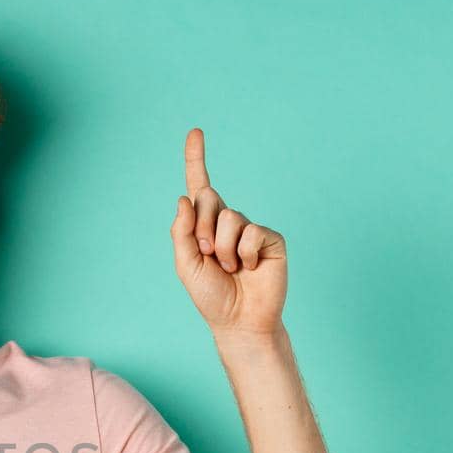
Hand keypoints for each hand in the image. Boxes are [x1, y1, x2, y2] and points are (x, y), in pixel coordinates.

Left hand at [170, 127, 287, 337]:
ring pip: (229, 217)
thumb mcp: (186, 265)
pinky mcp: (270, 239)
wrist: (239, 321)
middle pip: (208, 199)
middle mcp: (228, 222)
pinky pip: (251, 232)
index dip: (196, 159)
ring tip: (230, 268)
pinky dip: (244, 254)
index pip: (200, 187)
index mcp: (204, 225)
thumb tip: (185, 198)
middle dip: (201, 229)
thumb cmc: (211, 296)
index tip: (195, 131)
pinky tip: (249, 269)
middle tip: (209, 257)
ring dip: (222, 247)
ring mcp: (251, 229)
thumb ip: (181, 232)